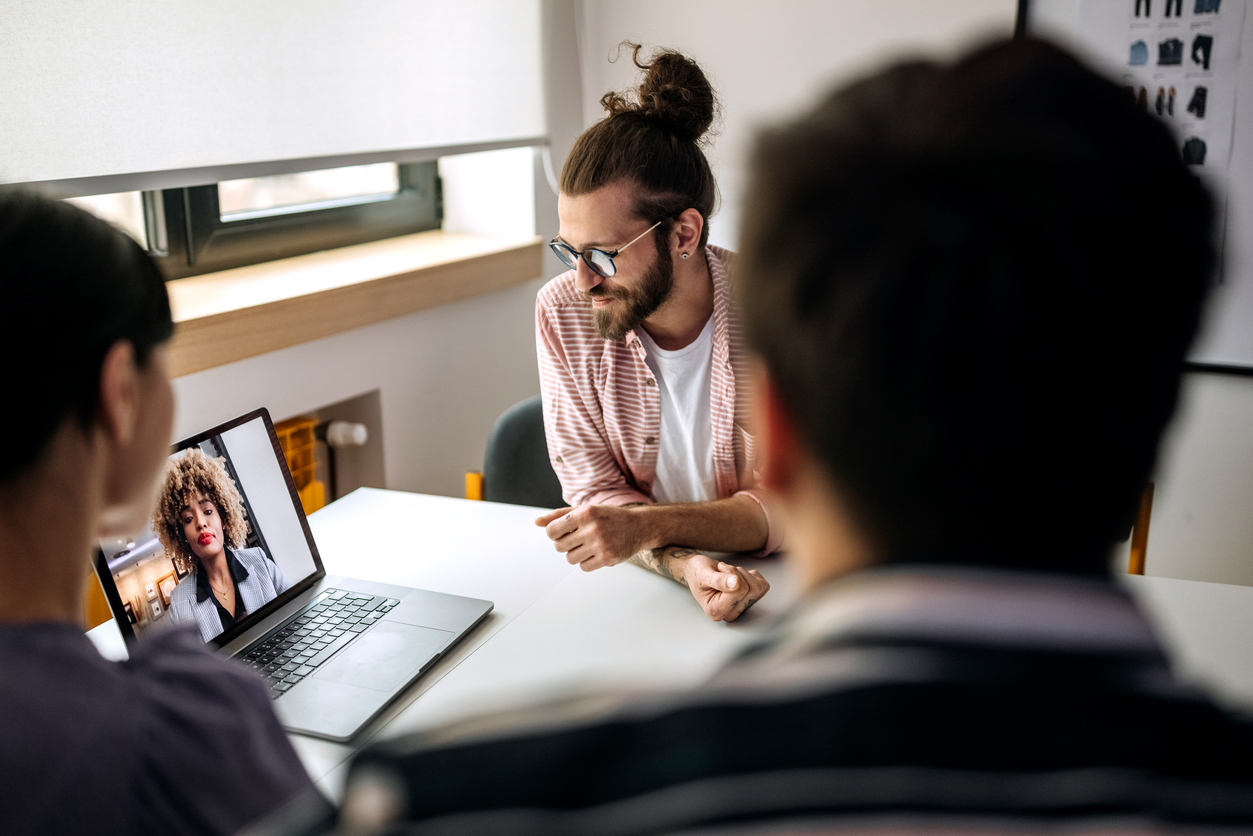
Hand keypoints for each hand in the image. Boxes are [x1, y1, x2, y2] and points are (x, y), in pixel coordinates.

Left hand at [535, 505, 649, 571]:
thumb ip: (559, 515)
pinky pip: (583, 567)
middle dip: (565, 544)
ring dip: (576, 554)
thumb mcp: (585, 510)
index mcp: (585, 513)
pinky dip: (587, 562)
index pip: (551, 531)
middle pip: (559, 546)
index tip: (563, 532)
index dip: (554, 534)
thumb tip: (537, 522)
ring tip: (588, 545)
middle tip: (578, 538)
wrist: (638, 526)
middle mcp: (593, 528)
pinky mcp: (608, 558)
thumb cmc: (608, 517)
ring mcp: (601, 544)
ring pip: (570, 559)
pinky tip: (596, 552)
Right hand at [673, 552, 769, 622]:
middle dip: (737, 573)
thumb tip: (736, 584)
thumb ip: (719, 581)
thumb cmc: (698, 574)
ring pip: (758, 586)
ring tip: (728, 576)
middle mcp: (731, 614)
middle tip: (723, 574)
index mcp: (717, 611)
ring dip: (743, 574)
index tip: (718, 572)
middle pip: (751, 589)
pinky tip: (737, 578)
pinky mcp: (752, 600)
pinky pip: (763, 584)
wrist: (699, 572)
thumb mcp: (703, 574)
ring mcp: (742, 608)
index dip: (731, 574)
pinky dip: (750, 575)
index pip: (740, 590)